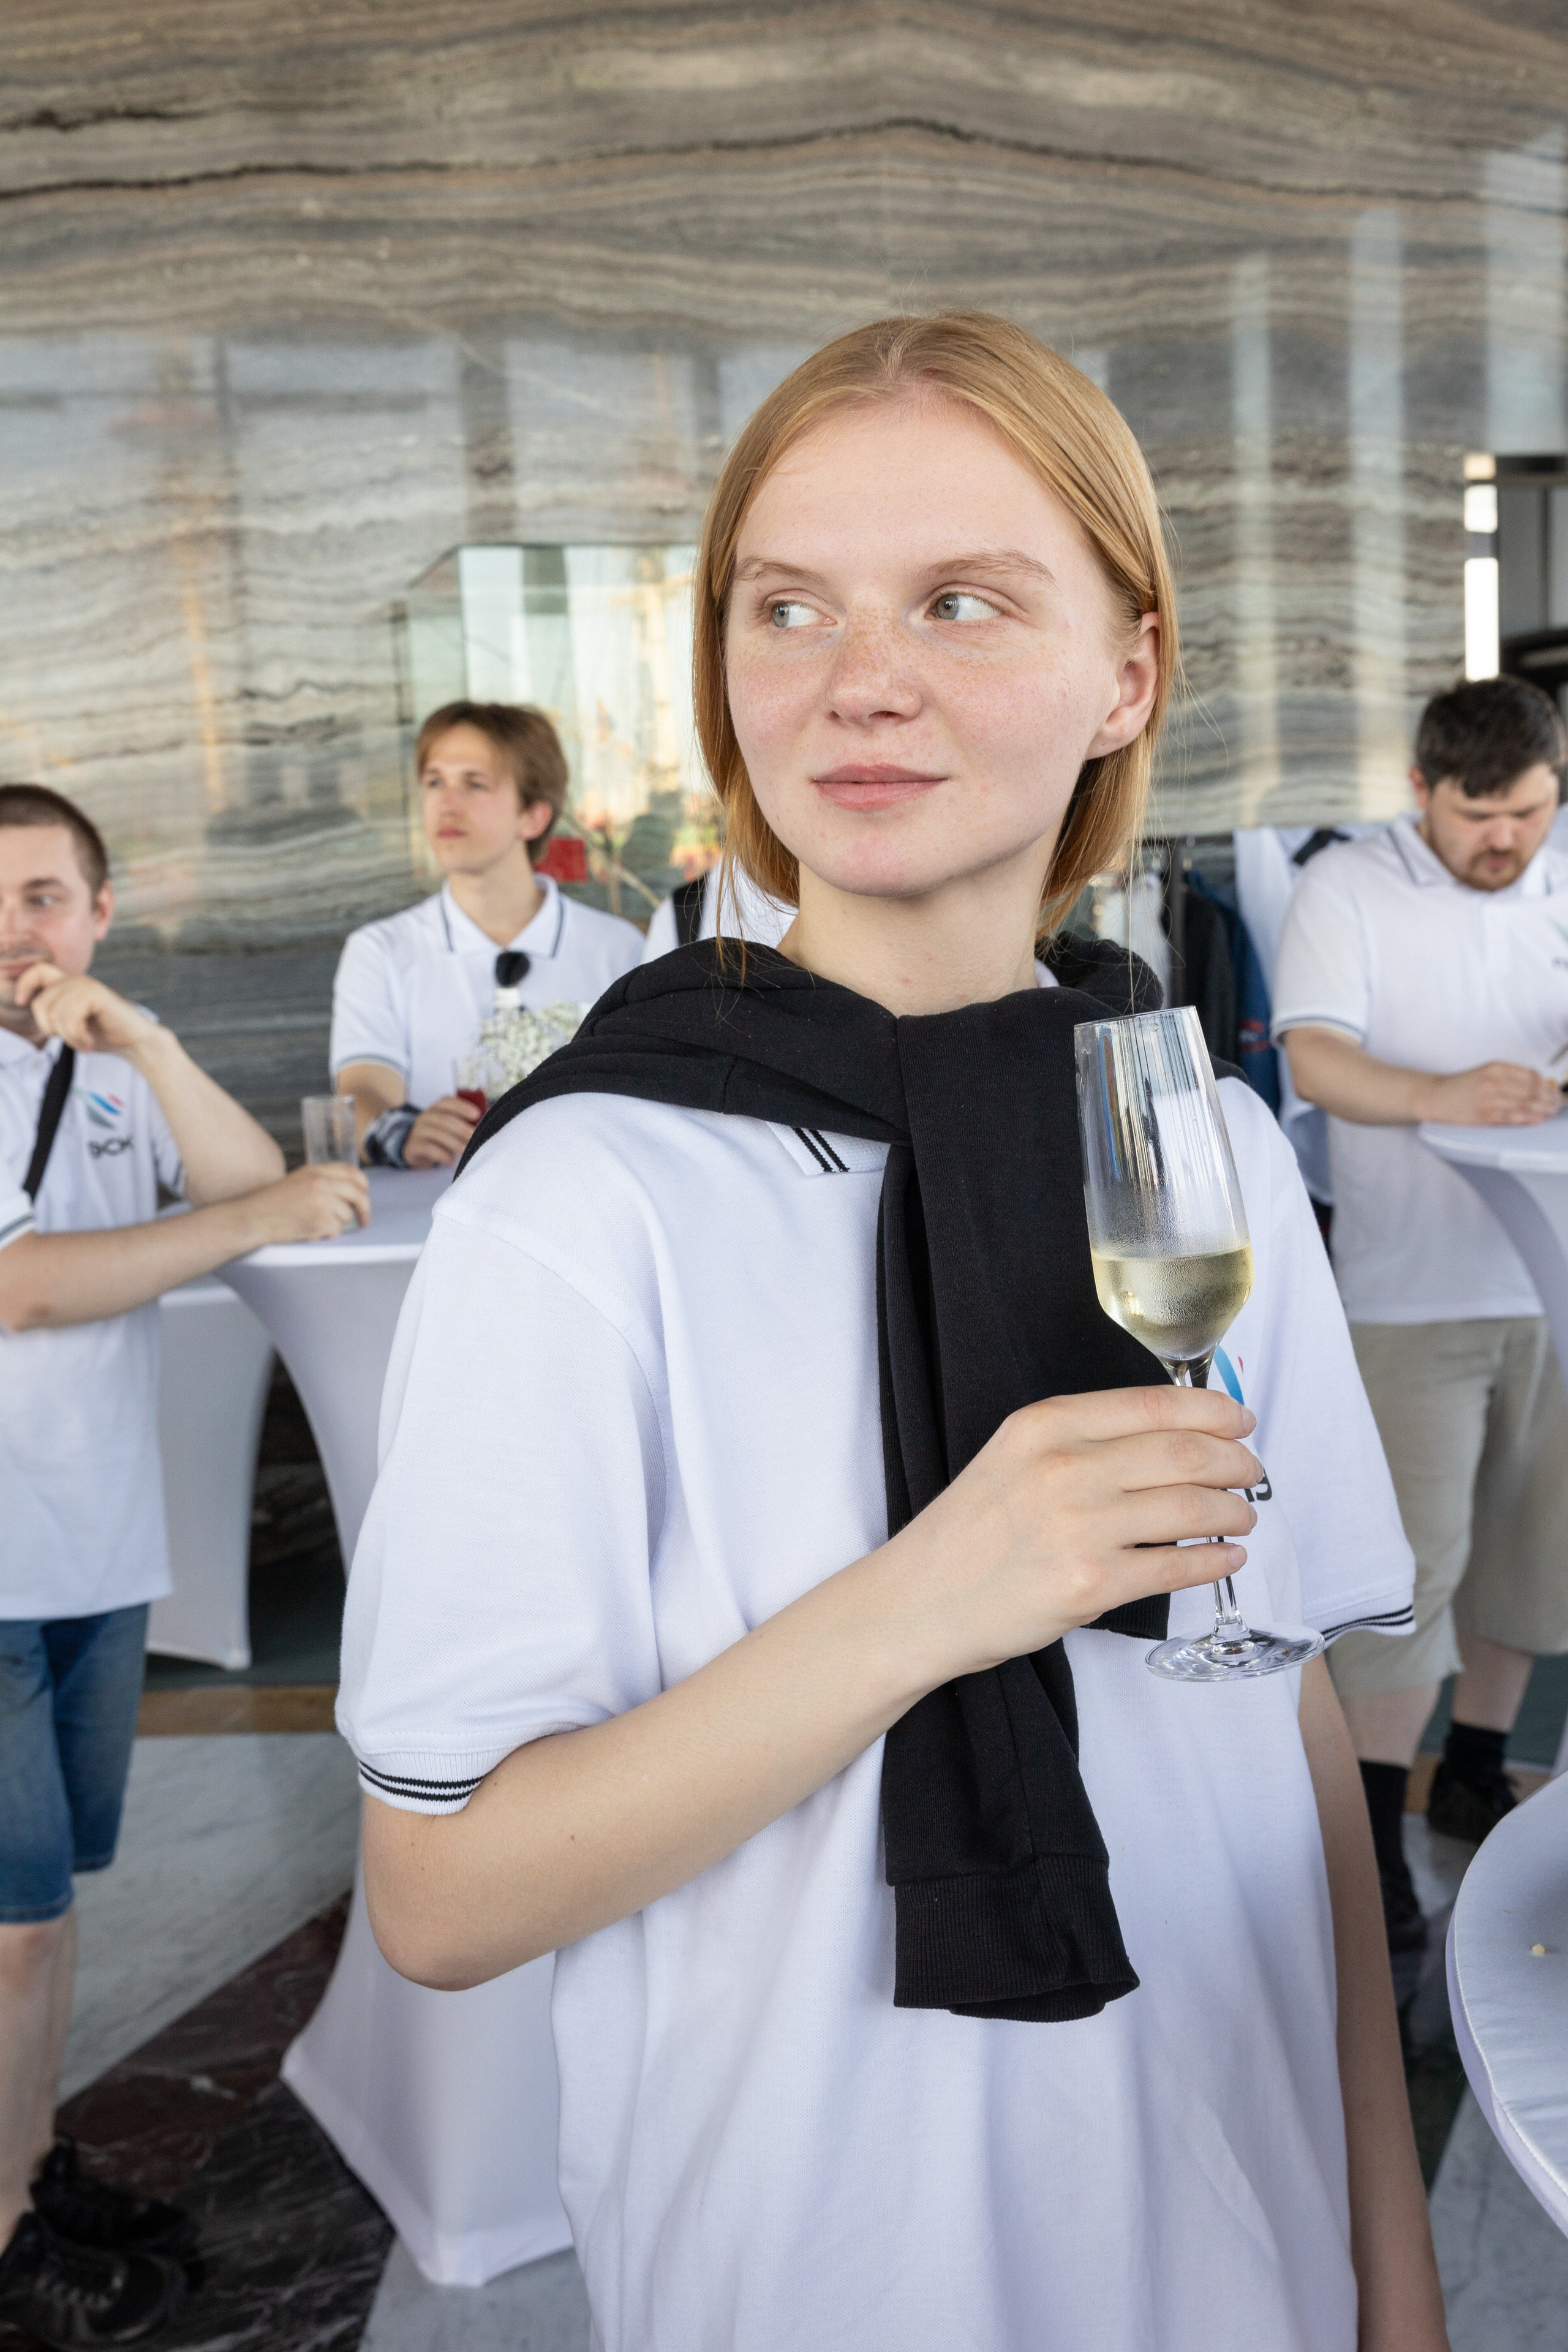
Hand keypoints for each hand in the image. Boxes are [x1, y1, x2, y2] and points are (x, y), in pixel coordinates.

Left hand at [17, 966, 158, 1058]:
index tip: (22, 1002)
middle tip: (72, 1039)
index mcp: (69, 984)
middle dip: (51, 1029)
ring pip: (54, 1014)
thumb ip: (54, 1012)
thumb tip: (31, 1004)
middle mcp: (77, 980)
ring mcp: (87, 985)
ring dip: (68, 1037)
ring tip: (83, 1042)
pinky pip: (70, 1018)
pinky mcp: (96, 994)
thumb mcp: (71, 1023)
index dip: (25, 984)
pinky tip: (89, 1041)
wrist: (136, 1041)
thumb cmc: (104, 1034)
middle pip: (41, 1003)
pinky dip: (77, 1036)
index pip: (38, 970)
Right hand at [241, 1163, 370, 1246]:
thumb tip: (349, 1192)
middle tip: (364, 1221)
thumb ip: (321, 1181)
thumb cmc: (270, 1204)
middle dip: (364, 1209)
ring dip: (336, 1224)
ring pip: (346, 1215)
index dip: (363, 1185)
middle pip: (357, 1194)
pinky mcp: (320, 1220)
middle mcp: (320, 1182)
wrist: (251, 1218)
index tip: (365, 1196)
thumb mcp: (297, 1181)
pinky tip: (309, 1231)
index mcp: (315, 1170)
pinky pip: (336, 1229)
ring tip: (313, 1224)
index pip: (351, 1172)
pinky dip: (326, 1234)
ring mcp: (321, 1200)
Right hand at [406, 1095, 481, 1167]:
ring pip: (437, 1134)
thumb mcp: (450, 1127)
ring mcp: (418, 1131)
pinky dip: (442, 1155)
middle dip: (462, 1128)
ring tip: (466, 1151)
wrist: (415, 1149)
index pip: (447, 1102)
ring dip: (455, 1143)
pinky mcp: (413, 1146)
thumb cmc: (441, 1136)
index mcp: (436, 1108)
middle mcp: (426, 1116)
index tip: (477, 1114)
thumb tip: (484, 1126)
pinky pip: (429, 1149)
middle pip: (444, 1119)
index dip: (462, 1107)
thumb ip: (464, 1124)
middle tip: (475, 1137)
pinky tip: (452, 1162)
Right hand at [890, 1384, 1261, 1683]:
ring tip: (1241, 1515)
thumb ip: (1081, 1440)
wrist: (920, 1601)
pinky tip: (1226, 1557)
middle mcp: (1065, 1468)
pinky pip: (1177, 1567)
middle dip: (1235, 1462)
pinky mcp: (1091, 1584)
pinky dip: (1215, 1561)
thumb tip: (1172, 1438)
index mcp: (1045, 1425)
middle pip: (1185, 1453)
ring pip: (1192, 1509)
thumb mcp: (1013, 1456)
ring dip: (1233, 1512)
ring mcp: (1080, 1527)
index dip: (1213, 1411)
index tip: (1239, 1420)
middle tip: (1250, 1471)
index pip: (1154, 1404)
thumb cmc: (969, 1532)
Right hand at [1423, 1060, 1561, 1126]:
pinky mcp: (1484, 1114)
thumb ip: (1509, 1075)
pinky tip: (1538, 1119)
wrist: (1435, 1096)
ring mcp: (1489, 1098)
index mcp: (1496, 1067)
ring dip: (1543, 1109)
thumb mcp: (1485, 1072)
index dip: (1547, 1085)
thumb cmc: (1461, 1086)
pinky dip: (1528, 1118)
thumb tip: (1537, 1083)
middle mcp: (1494, 1080)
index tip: (1554, 1092)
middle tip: (1557, 1104)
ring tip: (1551, 1112)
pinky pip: (1512, 1116)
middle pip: (1532, 1090)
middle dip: (1548, 1098)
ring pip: (1525, 1103)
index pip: (1531, 1075)